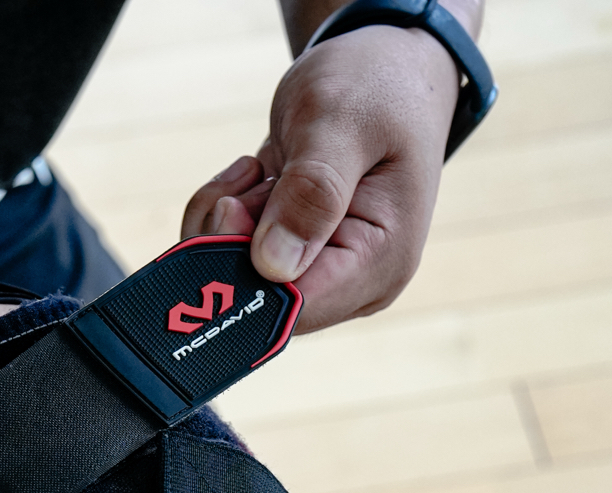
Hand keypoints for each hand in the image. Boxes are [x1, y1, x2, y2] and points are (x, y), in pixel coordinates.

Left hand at [181, 19, 466, 330]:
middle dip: (230, 240)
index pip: (291, 306)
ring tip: (261, 168)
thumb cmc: (374, 85)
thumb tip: (272, 266)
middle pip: (258, 300)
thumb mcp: (341, 120)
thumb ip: (310, 190)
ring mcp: (324, 275)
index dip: (243, 269)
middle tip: (251, 173)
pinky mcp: (298, 260)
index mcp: (380, 264)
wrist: (386, 66)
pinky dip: (226, 218)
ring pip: (237, 281)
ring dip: (225, 223)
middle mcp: (354, 285)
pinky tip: (256, 176)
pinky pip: (235, 260)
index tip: (232, 206)